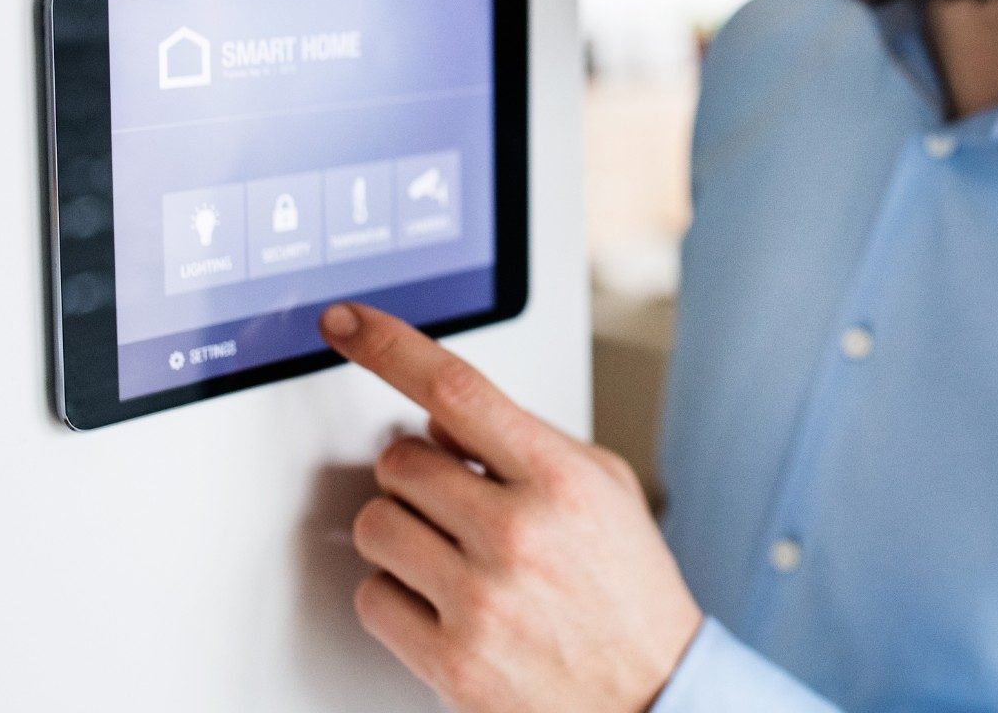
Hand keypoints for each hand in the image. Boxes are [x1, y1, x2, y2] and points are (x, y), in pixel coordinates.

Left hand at [321, 302, 703, 712]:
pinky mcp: (452, 661)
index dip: (387, 345)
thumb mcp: (604, 486)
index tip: (345, 323)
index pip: (454, 386)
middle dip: (416, 474)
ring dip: (399, 531)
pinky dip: (394, 595)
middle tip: (453, 501)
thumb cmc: (628, 590)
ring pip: (376, 525)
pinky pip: (372, 598)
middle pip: (399, 460)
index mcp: (559, 478)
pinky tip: (440, 600)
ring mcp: (481, 600)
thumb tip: (440, 412)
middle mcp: (518, 534)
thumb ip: (526, 437)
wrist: (652, 696)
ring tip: (447, 552)